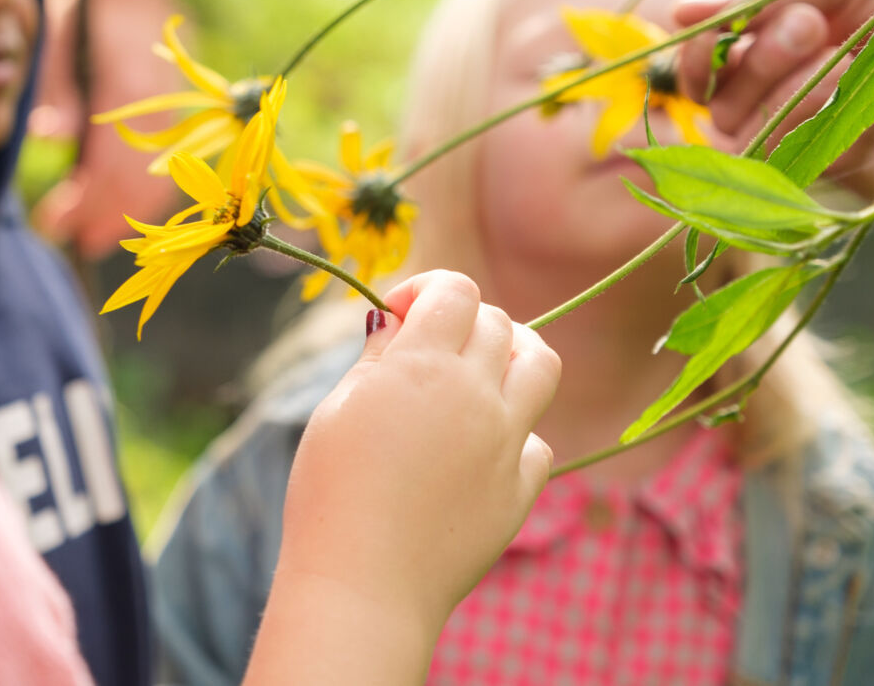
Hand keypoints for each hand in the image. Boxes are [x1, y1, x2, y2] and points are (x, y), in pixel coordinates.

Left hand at [30, 0, 183, 257]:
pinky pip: (177, 165)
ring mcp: (174, 111)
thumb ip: (57, 89)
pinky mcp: (182, 114)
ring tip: (99, 239)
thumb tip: (49, 139)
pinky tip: (132, 212)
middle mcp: (157, 105)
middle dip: (105, 216)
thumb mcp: (59, 37)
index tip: (56, 225)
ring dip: (130, 213)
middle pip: (135, 178)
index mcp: (124, 87)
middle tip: (74, 242)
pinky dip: (154, 194)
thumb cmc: (86, 9)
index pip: (106, 161)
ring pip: (160, 174)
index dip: (84, 201)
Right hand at [244, 272, 558, 684]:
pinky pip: (537, 439)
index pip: (455, 290)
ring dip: (515, 354)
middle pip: (498, 322)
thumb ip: (377, 357)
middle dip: (463, 322)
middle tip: (429, 349)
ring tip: (484, 372)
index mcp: (423, 366)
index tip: (400, 315)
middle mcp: (476, 394)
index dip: (427, 289)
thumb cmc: (331, 494)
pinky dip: (515, 431)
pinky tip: (480, 446)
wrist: (363, 584)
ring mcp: (506, 442)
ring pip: (541, 365)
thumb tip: (398, 323)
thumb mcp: (337, 409)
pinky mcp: (521, 488)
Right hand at [674, 0, 873, 196]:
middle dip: (755, 61)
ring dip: (790, 90)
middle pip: (713, 101)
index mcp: (770, 40)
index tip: (712, 23)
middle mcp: (776, 92)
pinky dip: (820, 121)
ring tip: (845, 58)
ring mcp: (804, 134)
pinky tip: (861, 96)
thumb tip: (680, 11)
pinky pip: (792, 156)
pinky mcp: (836, 169)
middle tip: (810, 26)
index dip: (699, 49)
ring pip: (744, 132)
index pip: (699, 62)